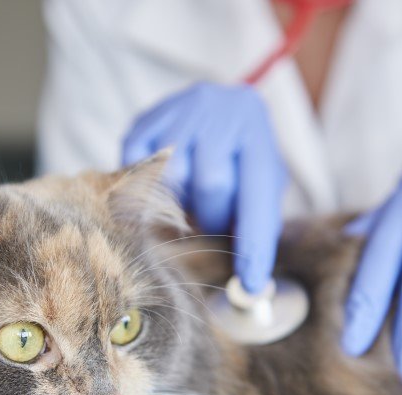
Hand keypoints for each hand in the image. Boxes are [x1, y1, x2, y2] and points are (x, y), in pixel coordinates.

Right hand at [122, 82, 286, 293]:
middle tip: (210, 221)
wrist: (222, 103)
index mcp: (257, 135)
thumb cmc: (244, 158)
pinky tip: (163, 182)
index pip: (256, 198)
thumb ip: (257, 221)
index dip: (253, 245)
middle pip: (210, 185)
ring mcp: (180, 111)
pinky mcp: (145, 120)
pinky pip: (139, 167)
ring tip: (187, 201)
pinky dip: (148, 186)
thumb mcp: (262, 182)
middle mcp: (221, 114)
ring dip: (179, 204)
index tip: (251, 284)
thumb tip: (250, 282)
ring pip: (172, 178)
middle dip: (212, 216)